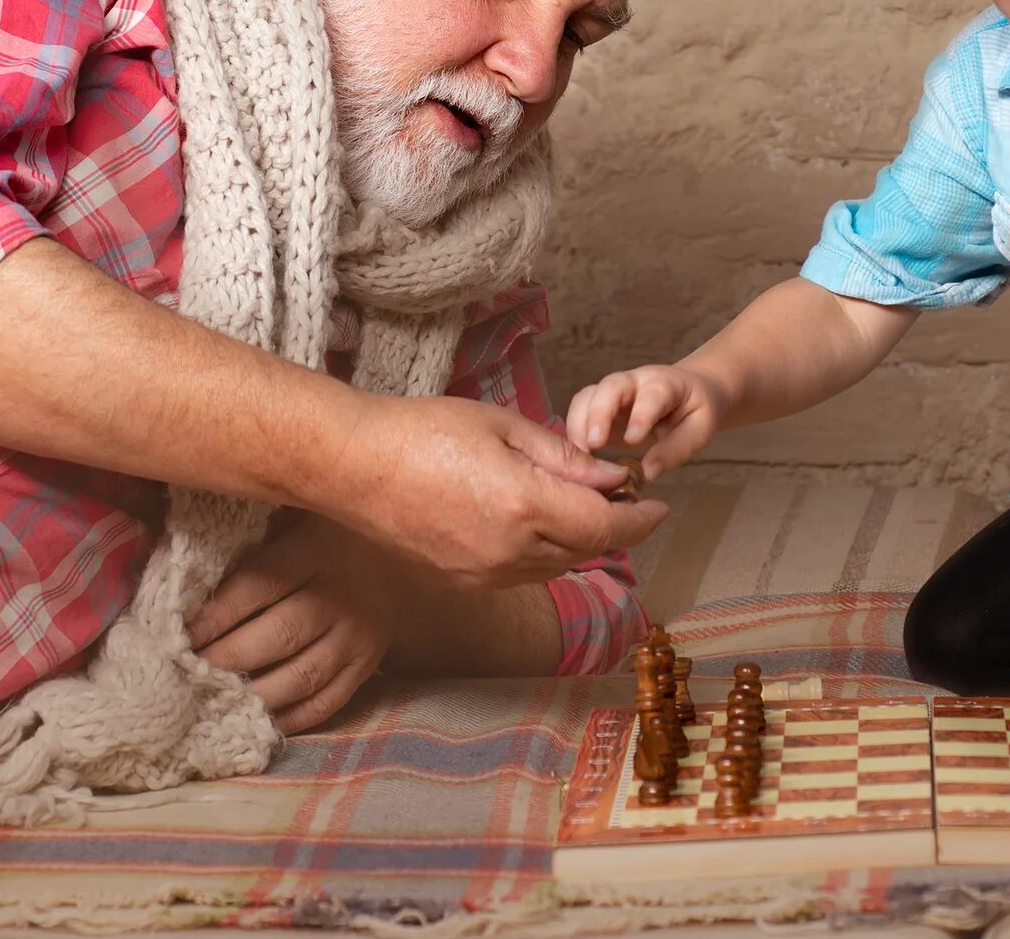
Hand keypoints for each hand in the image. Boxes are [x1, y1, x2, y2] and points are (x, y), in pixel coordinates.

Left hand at [188, 513, 396, 733]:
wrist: (400, 553)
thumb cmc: (325, 531)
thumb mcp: (292, 513)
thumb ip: (244, 530)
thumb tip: (170, 546)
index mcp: (316, 549)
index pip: (259, 586)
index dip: (214, 614)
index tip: (176, 634)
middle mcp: (341, 594)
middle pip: (278, 636)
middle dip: (224, 660)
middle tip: (184, 674)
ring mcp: (358, 635)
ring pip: (300, 676)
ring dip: (250, 695)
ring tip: (210, 703)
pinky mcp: (367, 665)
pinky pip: (326, 703)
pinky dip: (288, 718)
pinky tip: (253, 719)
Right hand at [321, 396, 667, 589]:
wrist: (350, 465)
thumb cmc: (423, 431)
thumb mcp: (504, 427)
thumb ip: (564, 458)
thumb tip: (611, 478)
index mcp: (524, 506)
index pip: (606, 526)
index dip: (640, 518)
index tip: (659, 504)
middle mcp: (507, 552)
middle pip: (586, 550)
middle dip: (614, 528)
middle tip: (626, 499)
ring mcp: (482, 574)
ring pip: (555, 567)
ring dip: (579, 543)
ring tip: (584, 508)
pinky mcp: (460, 582)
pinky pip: (520, 574)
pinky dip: (543, 554)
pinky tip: (539, 524)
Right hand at [563, 363, 723, 479]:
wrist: (688, 392)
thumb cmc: (695, 410)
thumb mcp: (700, 429)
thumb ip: (675, 449)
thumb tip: (648, 473)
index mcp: (664, 384)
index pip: (651, 395)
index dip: (641, 415)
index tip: (634, 440)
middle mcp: (633, 382)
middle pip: (609, 387)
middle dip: (598, 414)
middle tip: (594, 444)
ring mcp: (611, 392)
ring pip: (586, 397)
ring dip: (579, 425)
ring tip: (580, 457)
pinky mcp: (597, 407)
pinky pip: (578, 412)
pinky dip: (573, 434)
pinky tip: (576, 459)